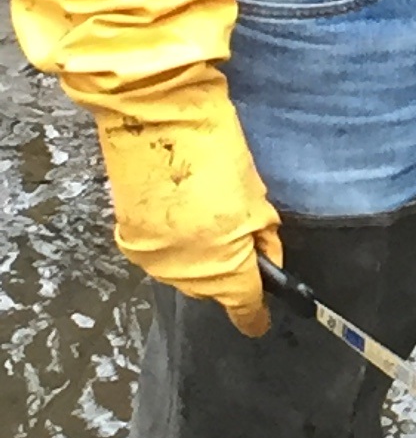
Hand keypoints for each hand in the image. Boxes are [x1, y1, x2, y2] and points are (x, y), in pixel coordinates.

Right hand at [91, 85, 281, 332]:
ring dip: (198, 256)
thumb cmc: (215, 150)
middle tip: (238, 232)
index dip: (254, 314)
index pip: (243, 305)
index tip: (260, 321)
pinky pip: (161, 253)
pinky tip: (181, 213)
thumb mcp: (257, 198)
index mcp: (223, 264)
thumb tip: (264, 257)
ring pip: (185, 272)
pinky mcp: (128, 238)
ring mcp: (151, 257)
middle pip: (214, 288)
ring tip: (206, 216)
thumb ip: (262, 238)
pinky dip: (173, 240)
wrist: (156, 116)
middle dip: (228, 269)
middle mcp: (183, 272)